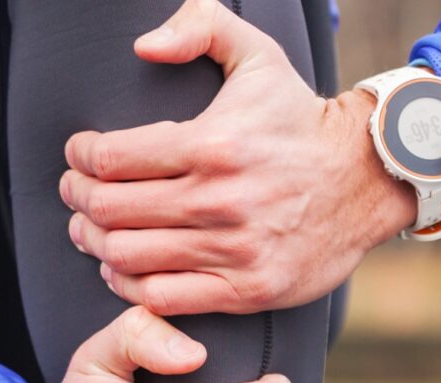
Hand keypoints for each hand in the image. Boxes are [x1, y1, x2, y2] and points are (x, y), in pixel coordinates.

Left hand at [59, 0, 415, 316]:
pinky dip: (127, 286)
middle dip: (78, 199)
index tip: (78, 154)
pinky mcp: (245, 290)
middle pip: (111, 210)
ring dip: (94, 243)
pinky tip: (120, 269)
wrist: (366, 179)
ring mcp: (232, 251)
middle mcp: (218, 201)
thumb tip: (144, 46)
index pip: (113, 158)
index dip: (81, 156)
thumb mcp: (258, 56)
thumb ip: (201, 26)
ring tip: (88, 230)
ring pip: (128, 256)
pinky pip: (162, 298)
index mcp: (212, 144)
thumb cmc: (300, 120)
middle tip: (74, 193)